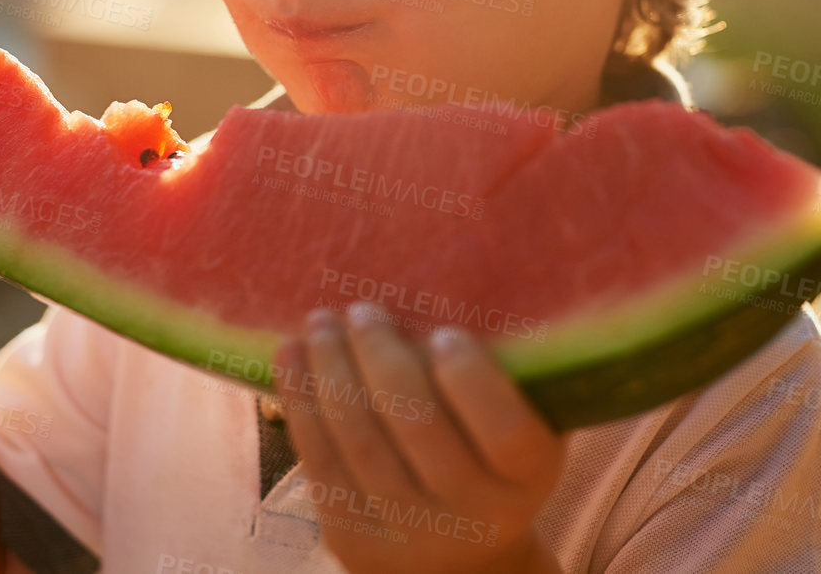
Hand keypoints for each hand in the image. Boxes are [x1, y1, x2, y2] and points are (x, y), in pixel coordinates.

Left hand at [273, 303, 564, 573]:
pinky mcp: (353, 537)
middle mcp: (475, 513)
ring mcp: (411, 532)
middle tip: (363, 309)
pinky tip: (291, 356)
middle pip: (419, 429)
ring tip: (320, 321)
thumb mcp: (524, 416)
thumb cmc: (491, 452)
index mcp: (529, 474)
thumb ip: (508, 367)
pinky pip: (321, 463)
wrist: (459, 553)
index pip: (504, 430)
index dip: (472, 381)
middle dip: (382, 360)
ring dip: (332, 373)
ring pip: (361, 444)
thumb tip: (462, 274)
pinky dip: (302, 402)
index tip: (445, 332)